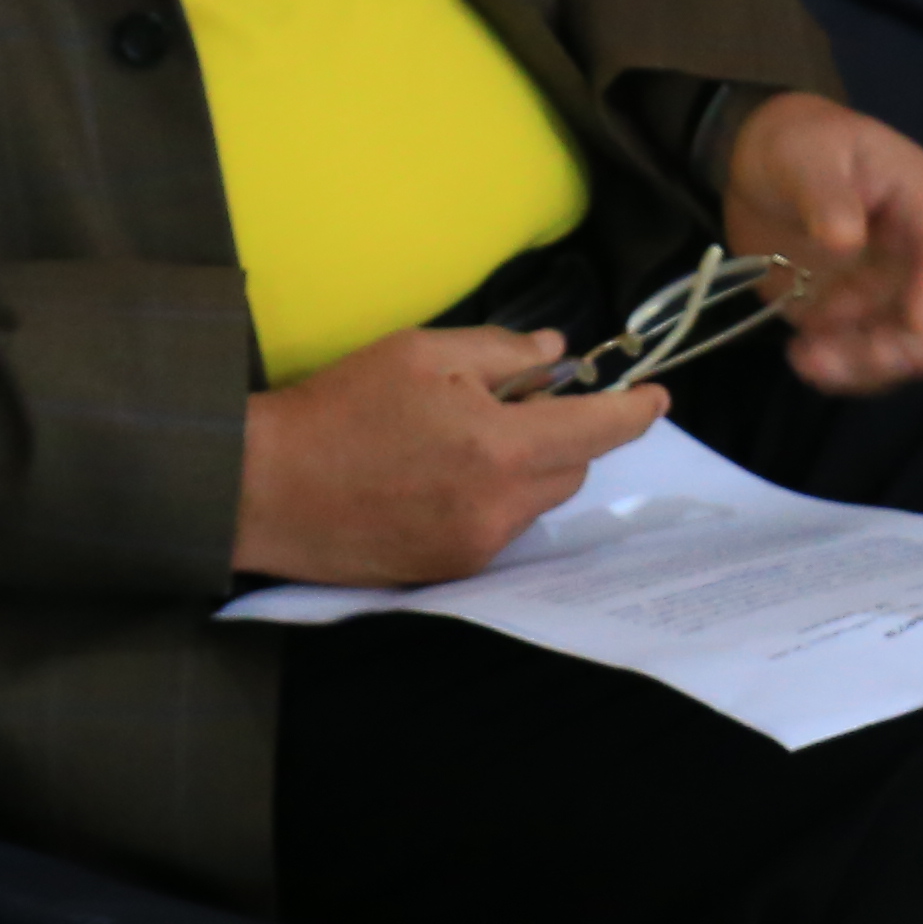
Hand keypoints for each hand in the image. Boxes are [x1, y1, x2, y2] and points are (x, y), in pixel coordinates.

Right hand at [234, 324, 668, 587]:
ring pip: (535, 500)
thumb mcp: (423, 351)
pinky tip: (436, 477)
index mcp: (501, 448)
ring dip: (523, 467)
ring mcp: (474, 547)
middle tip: (511, 401)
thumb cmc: (342, 407)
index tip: (657, 397)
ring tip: (459, 439)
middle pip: (570, 467)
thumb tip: (556, 356)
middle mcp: (499, 508)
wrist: (265, 487)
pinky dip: (489, 497)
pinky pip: (497, 526)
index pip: (599, 431)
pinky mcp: (447, 572)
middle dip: (560, 432)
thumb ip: (502, 352)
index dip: (634, 412)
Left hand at [721, 89, 922, 396]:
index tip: (913, 321)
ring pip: (914, 351)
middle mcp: (918, 256)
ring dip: (869, 368)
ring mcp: (890, 294)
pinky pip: (868, 362)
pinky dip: (841, 372)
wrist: (763, 166)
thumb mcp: (804, 155)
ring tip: (808, 356)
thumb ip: (825, 194)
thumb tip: (844, 240)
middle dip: (915, 347)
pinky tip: (800, 355)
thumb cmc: (797, 145)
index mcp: (920, 203)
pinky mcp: (857, 321)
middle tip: (857, 352)